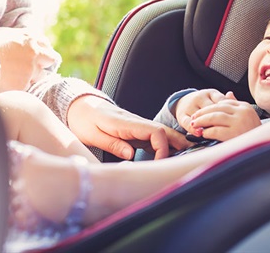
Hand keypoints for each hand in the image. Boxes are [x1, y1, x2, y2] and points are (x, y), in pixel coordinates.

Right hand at [0, 28, 60, 91]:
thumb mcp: (4, 34)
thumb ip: (19, 39)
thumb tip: (26, 41)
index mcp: (29, 38)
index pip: (46, 44)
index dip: (43, 50)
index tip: (39, 55)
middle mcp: (35, 52)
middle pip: (51, 58)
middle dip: (45, 64)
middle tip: (35, 67)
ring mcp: (31, 68)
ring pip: (40, 75)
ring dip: (32, 76)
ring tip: (15, 75)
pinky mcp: (25, 82)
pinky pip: (27, 87)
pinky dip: (20, 86)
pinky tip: (9, 82)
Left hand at [67, 95, 190, 159]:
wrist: (81, 106)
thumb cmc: (85, 120)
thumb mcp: (93, 135)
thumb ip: (113, 143)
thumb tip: (130, 155)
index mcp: (127, 123)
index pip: (156, 132)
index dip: (163, 148)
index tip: (159, 163)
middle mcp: (136, 123)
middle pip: (165, 131)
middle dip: (179, 144)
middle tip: (188, 159)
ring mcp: (138, 127)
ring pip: (163, 134)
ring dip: (175, 145)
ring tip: (185, 158)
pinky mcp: (136, 132)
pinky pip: (155, 138)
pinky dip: (165, 146)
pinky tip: (170, 156)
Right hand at [175, 89, 226, 131]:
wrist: (184, 102)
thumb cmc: (205, 103)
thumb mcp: (216, 100)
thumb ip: (225, 100)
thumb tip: (231, 95)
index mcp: (211, 93)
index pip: (220, 100)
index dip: (227, 111)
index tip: (232, 120)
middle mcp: (199, 97)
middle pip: (210, 109)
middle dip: (218, 119)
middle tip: (225, 128)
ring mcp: (190, 106)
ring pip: (199, 116)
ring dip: (206, 125)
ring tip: (214, 133)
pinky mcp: (181, 115)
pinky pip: (187, 123)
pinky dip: (194, 129)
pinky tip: (199, 133)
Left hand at [187, 91, 260, 140]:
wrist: (264, 150)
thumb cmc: (253, 135)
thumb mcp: (247, 117)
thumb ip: (237, 105)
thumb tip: (228, 94)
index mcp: (245, 107)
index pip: (223, 103)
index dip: (210, 107)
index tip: (200, 112)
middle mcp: (243, 112)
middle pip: (217, 108)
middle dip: (203, 113)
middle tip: (194, 118)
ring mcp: (239, 122)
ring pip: (214, 117)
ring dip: (202, 121)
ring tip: (195, 125)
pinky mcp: (235, 134)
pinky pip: (215, 130)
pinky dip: (207, 131)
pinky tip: (203, 134)